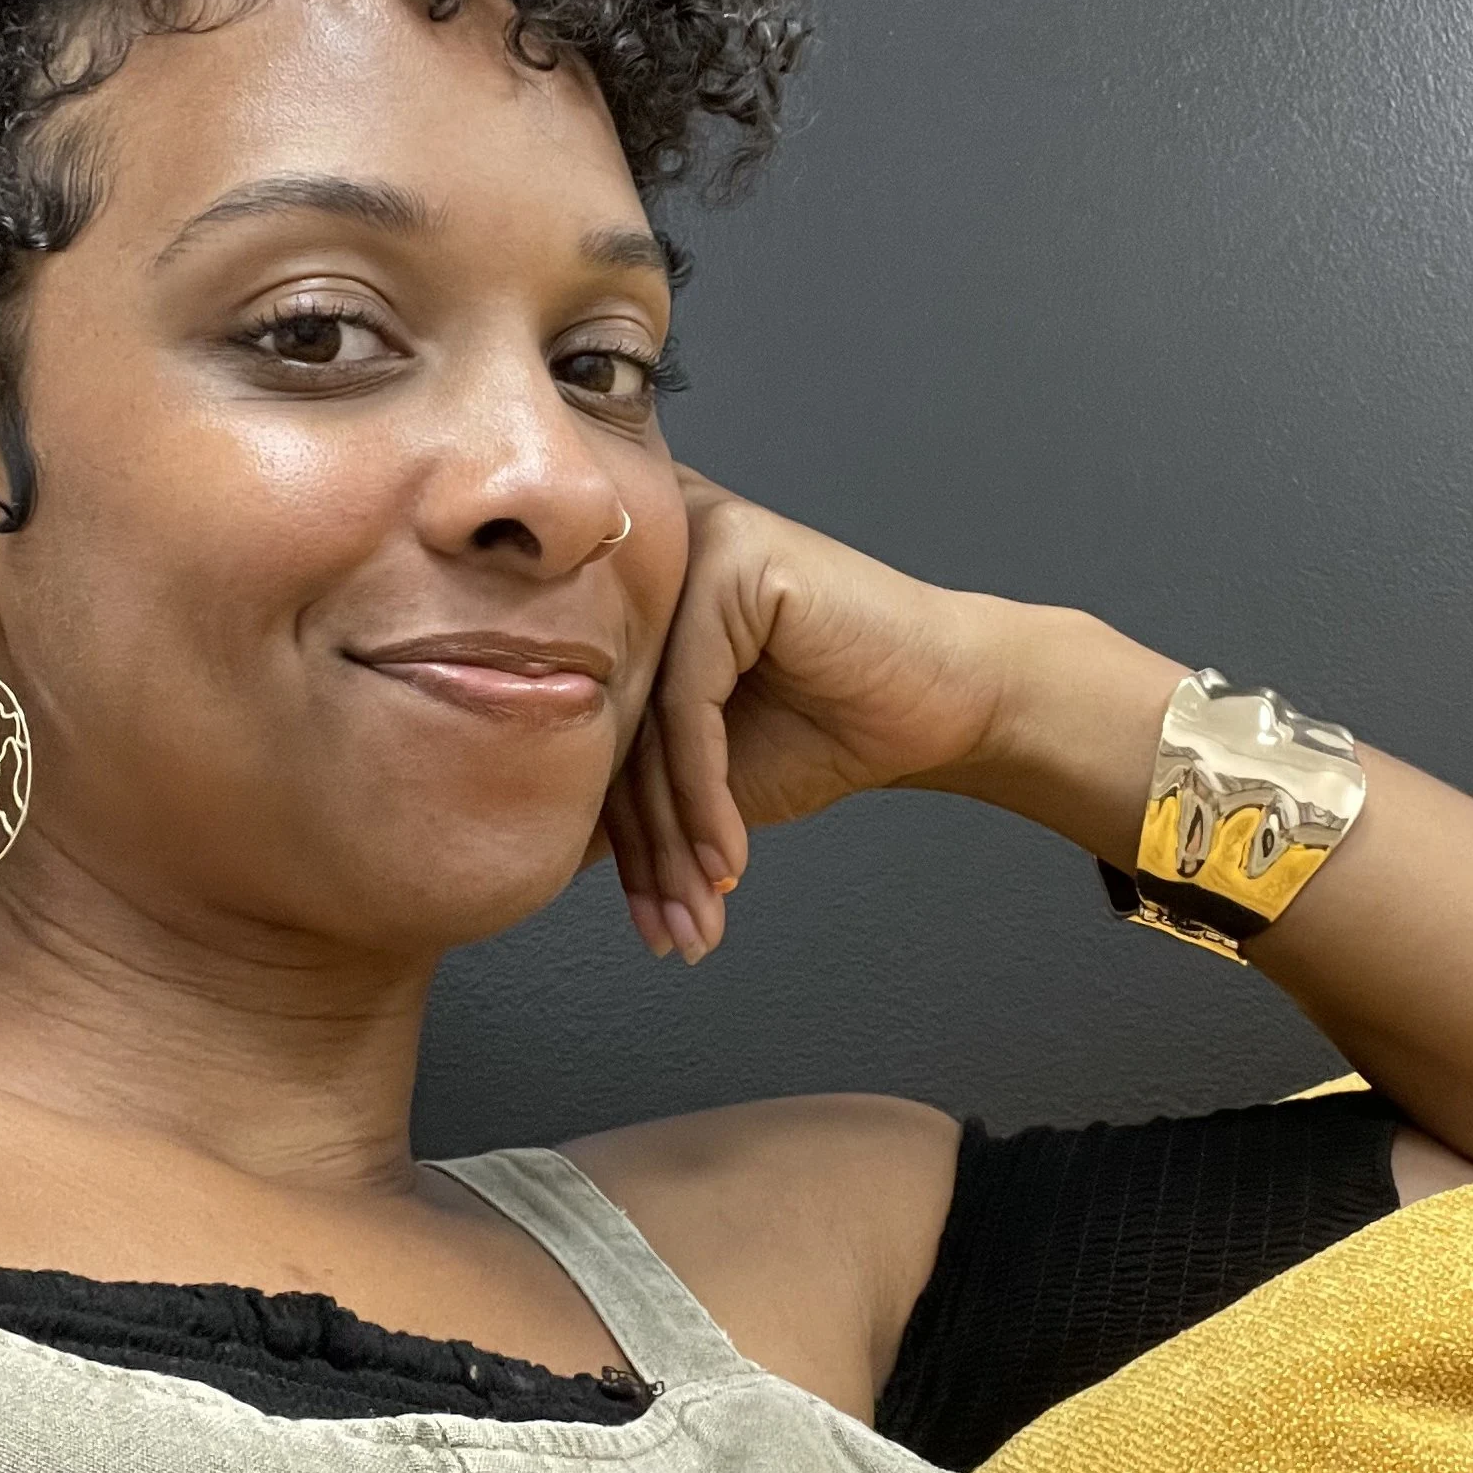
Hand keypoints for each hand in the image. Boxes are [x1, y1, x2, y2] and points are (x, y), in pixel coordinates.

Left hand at [593, 468, 1018, 961]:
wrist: (943, 705)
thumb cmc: (826, 727)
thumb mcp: (703, 774)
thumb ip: (624, 790)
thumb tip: (529, 851)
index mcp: (623, 590)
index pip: (591, 723)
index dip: (616, 834)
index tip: (646, 920)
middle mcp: (647, 550)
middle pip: (613, 724)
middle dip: (647, 850)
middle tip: (670, 931)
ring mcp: (688, 541)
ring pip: (646, 722)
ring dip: (675, 841)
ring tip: (697, 914)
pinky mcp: (733, 555)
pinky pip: (690, 703)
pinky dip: (704, 796)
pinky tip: (726, 859)